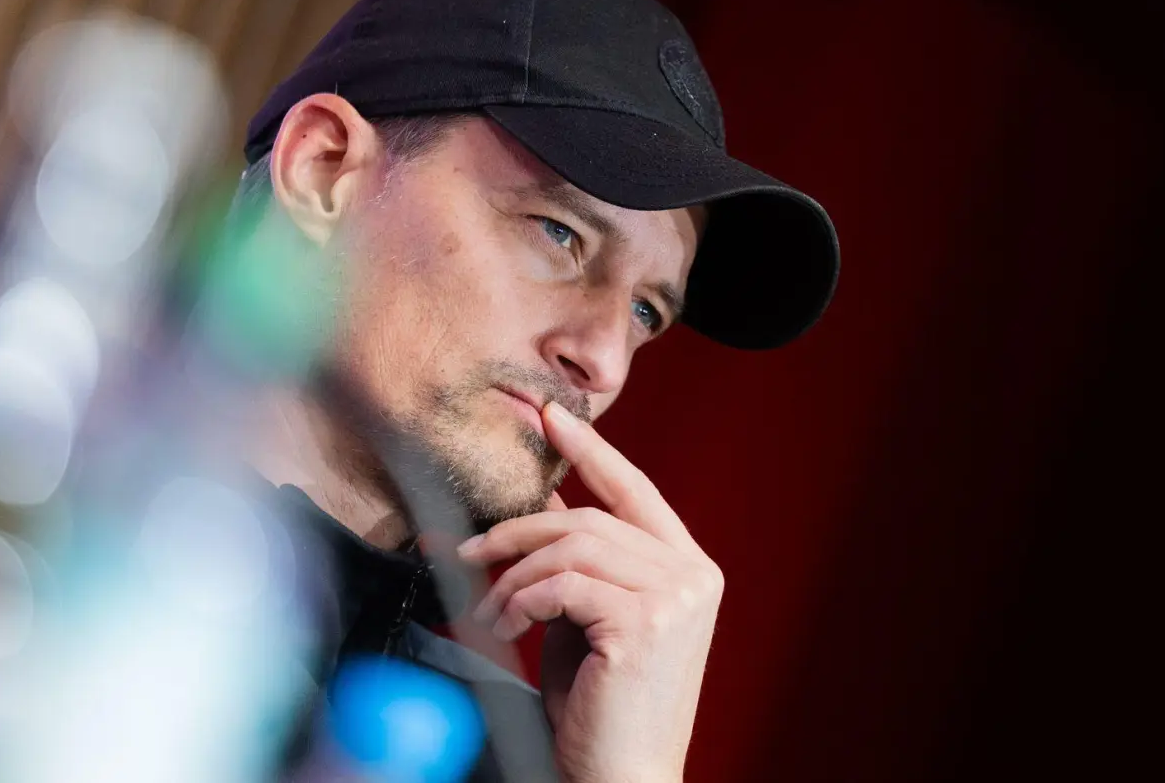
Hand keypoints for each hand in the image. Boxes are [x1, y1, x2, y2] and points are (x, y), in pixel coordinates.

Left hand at [459, 402, 723, 782]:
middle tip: (472, 550)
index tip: (551, 418)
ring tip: (490, 610)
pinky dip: (521, 601)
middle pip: (592, 519)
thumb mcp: (591, 619)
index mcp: (689, 570)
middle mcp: (692, 576)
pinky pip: (562, 586)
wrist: (623, 777)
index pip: (637, 491)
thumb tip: (538, 512)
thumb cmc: (605, 709)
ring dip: (513, 576)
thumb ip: (579, 564)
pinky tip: (506, 627)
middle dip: (521, 530)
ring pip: (572, 547)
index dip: (592, 450)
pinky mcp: (644, 624)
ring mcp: (675, 598)